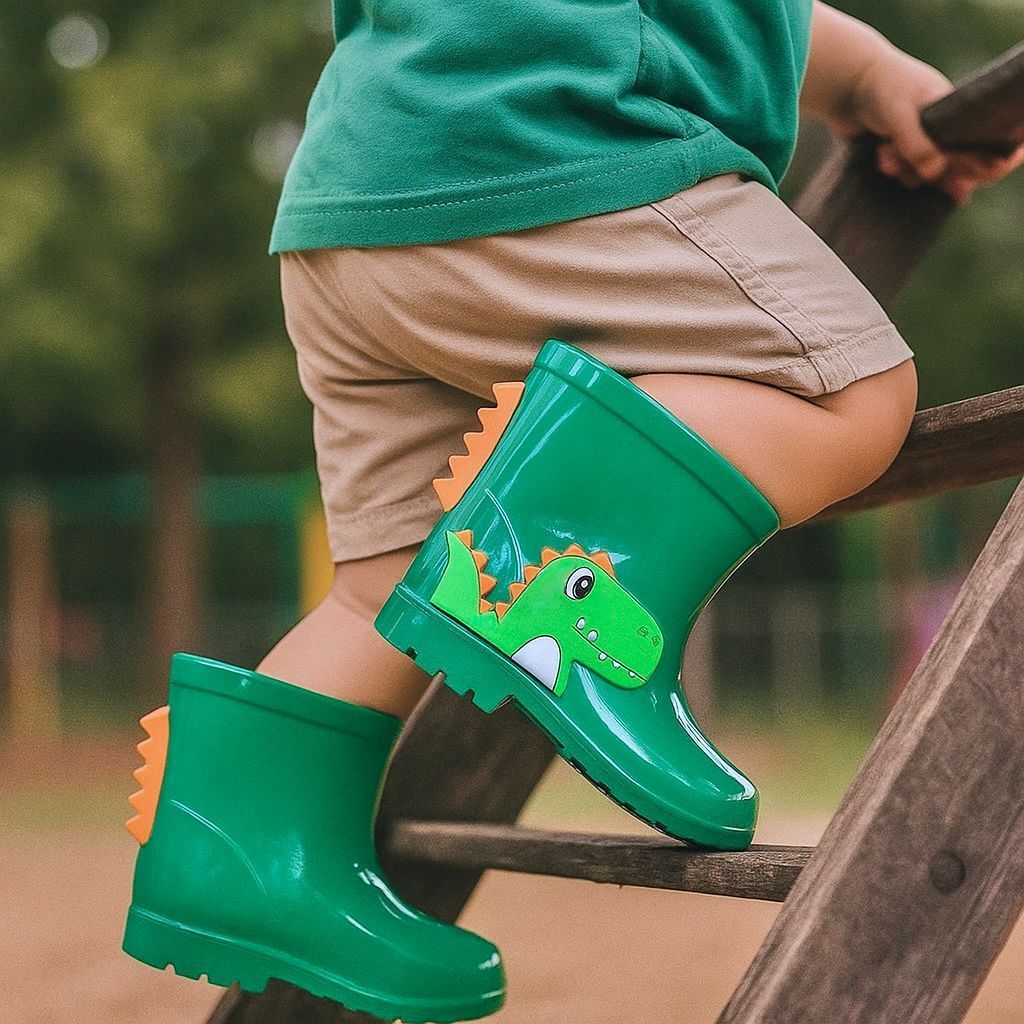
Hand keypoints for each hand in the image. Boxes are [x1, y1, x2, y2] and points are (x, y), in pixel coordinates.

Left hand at [831, 47, 1023, 205]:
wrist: (846, 84)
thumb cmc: (881, 89)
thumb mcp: (902, 116)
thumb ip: (918, 146)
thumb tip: (935, 175)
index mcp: (958, 112)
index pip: (983, 146)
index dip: (978, 166)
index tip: (957, 178)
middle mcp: (946, 128)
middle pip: (955, 167)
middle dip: (932, 174)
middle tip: (908, 168)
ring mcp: (924, 140)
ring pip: (928, 174)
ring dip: (907, 173)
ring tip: (886, 157)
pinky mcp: (902, 151)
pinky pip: (907, 174)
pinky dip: (894, 171)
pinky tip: (880, 157)